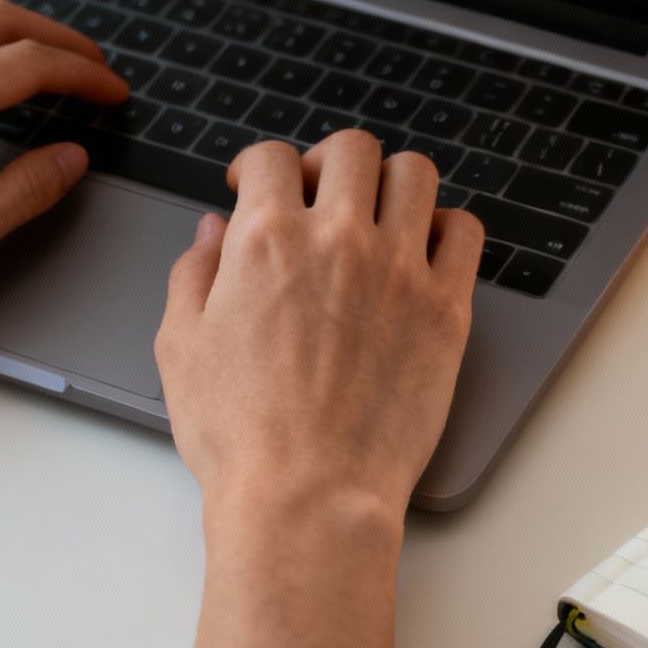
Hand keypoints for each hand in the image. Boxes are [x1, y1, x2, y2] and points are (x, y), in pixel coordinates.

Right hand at [155, 131, 480, 647]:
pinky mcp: (447, 309)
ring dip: (392, 182)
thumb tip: (211, 233)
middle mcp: (339, 241)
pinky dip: (447, 227)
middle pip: (352, 150)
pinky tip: (426, 249)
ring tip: (378, 213)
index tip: (258, 184)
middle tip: (321, 194)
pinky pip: (466, 233)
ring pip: (416, 175)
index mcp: (267, 240)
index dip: (259, 165)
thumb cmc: (241, 438)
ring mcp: (401, 270)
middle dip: (329, 162)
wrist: (309, 496)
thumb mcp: (181, 347)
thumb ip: (195, 274)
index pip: (272, 157)